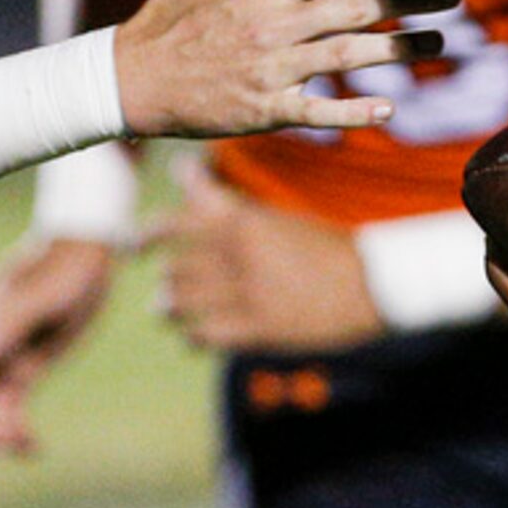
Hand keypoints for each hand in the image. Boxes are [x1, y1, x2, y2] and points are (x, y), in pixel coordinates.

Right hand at [0, 236, 118, 454]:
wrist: (88, 255)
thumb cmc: (66, 265)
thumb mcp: (47, 292)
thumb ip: (12, 318)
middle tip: (14, 439)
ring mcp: (0, 358)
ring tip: (28, 445)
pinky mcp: (22, 369)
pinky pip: (7, 408)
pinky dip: (15, 430)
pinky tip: (37, 445)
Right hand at [114, 0, 453, 138]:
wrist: (128, 81)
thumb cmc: (165, 22)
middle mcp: (273, 25)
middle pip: (357, 7)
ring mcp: (270, 69)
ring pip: (347, 53)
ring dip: (399, 48)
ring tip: (440, 42)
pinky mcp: (262, 110)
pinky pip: (316, 110)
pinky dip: (352, 111)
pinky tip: (388, 109)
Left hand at [151, 160, 383, 353]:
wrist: (371, 286)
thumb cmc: (324, 246)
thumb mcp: (273, 218)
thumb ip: (224, 202)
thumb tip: (183, 171)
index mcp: (244, 222)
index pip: (180, 221)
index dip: (152, 232)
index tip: (135, 239)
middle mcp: (238, 256)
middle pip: (179, 263)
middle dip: (163, 270)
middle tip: (155, 275)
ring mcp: (245, 295)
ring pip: (185, 299)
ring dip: (169, 302)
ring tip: (161, 306)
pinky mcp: (256, 330)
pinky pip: (205, 334)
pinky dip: (191, 335)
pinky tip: (189, 337)